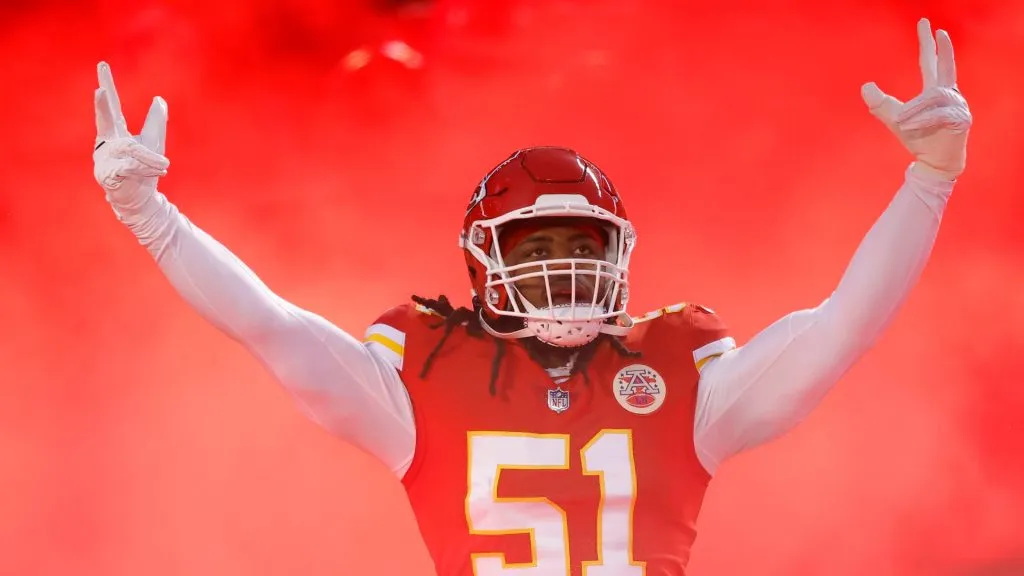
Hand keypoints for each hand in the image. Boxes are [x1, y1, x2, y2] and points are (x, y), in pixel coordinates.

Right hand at [93, 61, 169, 207]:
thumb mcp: (153, 141)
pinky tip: (159, 172)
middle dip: (102, 107)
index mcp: (116, 133)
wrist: (141, 198)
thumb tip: (159, 99)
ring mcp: (106, 159)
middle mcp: (107, 143)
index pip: (112, 106)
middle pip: (106, 121)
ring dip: (149, 157)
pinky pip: (130, 168)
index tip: (102, 65)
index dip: (107, 85)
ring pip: (130, 149)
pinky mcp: (110, 176)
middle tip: (99, 91)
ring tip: (165, 164)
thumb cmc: (144, 169)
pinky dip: (147, 169)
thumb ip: (155, 121)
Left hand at [861, 19, 971, 180]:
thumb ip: (880, 103)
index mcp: (935, 89)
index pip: (931, 62)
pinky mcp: (961, 118)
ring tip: (902, 123)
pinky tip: (911, 127)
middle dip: (943, 48)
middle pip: (946, 66)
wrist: (934, 162)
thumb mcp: (894, 119)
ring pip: (931, 98)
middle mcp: (949, 93)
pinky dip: (921, 121)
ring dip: (913, 111)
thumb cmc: (918, 138)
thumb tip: (865, 86)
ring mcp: (958, 104)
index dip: (928, 44)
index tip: (927, 26)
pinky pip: (938, 114)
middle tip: (938, 30)